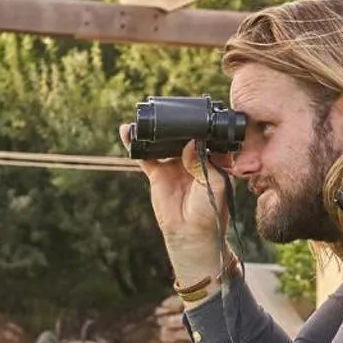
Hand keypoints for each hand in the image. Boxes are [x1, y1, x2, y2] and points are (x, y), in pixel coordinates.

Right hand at [130, 125, 231, 285]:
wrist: (191, 232)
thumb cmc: (210, 209)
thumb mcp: (213, 183)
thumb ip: (202, 162)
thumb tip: (190, 143)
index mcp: (214, 159)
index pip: (209, 136)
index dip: (205, 125)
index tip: (200, 112)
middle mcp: (194, 158)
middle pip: (185, 135)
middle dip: (179, 124)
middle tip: (172, 109)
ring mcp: (175, 164)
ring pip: (164, 142)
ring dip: (157, 131)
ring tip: (148, 116)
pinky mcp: (158, 172)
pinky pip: (146, 155)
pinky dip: (136, 144)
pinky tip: (127, 132)